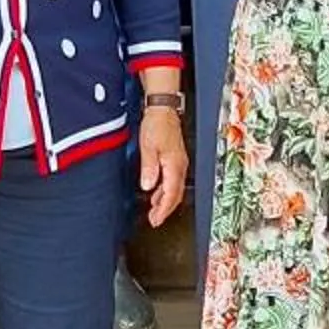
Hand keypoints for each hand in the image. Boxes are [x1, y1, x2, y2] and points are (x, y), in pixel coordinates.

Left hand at [138, 109, 190, 225]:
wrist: (163, 109)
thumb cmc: (157, 124)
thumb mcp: (149, 147)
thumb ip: (149, 168)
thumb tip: (148, 186)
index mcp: (175, 164)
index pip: (171, 193)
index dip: (163, 209)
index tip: (156, 219)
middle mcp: (180, 165)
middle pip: (176, 194)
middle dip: (166, 209)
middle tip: (155, 219)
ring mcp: (179, 162)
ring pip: (175, 188)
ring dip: (165, 200)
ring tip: (155, 210)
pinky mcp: (175, 158)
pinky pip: (173, 180)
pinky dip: (165, 190)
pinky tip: (157, 192)